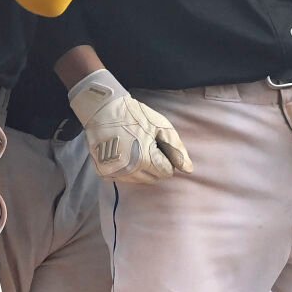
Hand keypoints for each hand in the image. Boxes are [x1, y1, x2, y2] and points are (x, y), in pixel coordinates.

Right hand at [67, 70, 192, 182]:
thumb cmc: (135, 116)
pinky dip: (128, 169)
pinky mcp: (103, 173)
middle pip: (153, 179)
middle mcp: (128, 171)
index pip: (166, 172)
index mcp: (144, 160)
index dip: (166, 158)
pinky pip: (124, 178)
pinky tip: (125, 153)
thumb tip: (188, 170)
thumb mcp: (161, 127)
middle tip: (148, 145)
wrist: (103, 110)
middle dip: (156, 165)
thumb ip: (177, 149)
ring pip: (139, 180)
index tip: (159, 145)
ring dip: (142, 168)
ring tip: (136, 148)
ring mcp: (114, 173)